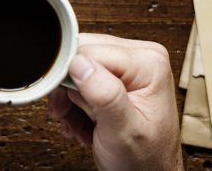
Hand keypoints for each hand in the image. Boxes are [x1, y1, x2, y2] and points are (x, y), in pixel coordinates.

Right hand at [47, 33, 183, 170]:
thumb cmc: (146, 161)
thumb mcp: (124, 131)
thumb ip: (104, 95)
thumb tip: (79, 63)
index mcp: (148, 63)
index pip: (91, 51)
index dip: (69, 75)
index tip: (63, 102)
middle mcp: (141, 58)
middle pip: (82, 55)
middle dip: (68, 89)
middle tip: (67, 116)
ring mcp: (130, 67)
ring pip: (78, 67)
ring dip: (70, 99)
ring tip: (76, 123)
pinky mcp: (119, 77)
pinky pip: (83, 77)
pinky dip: (76, 102)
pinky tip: (82, 120)